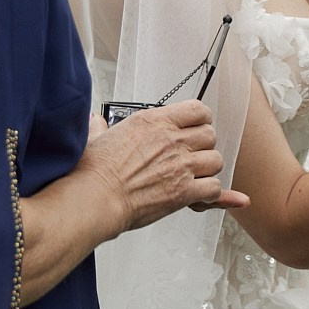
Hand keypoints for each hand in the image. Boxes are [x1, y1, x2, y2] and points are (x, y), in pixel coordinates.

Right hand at [80, 99, 246, 234]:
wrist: (95, 198)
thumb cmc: (93, 172)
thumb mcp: (96, 139)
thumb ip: (101, 128)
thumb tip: (95, 122)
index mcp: (153, 122)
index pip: (197, 110)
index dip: (201, 120)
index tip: (195, 128)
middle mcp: (171, 140)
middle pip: (210, 135)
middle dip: (203, 147)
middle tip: (192, 156)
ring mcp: (181, 165)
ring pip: (216, 161)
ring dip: (207, 170)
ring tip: (193, 177)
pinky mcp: (184, 191)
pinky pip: (214, 188)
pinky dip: (209, 194)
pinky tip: (197, 196)